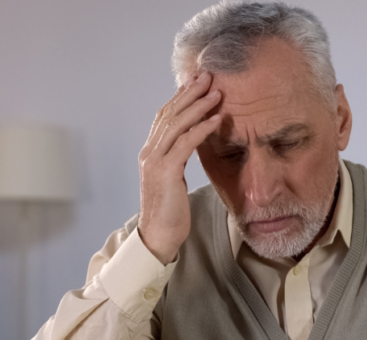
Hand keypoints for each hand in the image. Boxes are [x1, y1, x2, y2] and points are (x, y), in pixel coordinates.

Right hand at [137, 72, 221, 264]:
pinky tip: (217, 119)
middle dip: (189, 93)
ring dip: (198, 106)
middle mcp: (150, 153)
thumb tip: (191, 145)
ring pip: (177, 124)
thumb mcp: (173, 180)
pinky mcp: (166, 172)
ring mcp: (155, 161)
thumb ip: (178, 160)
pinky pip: (186, 143)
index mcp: (151, 153)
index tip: (195, 82)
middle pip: (170, 114)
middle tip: (207, 76)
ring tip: (216, 91)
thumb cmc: (170, 212)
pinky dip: (202, 129)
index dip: (180, 98)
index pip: (165, 117)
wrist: (158, 237)